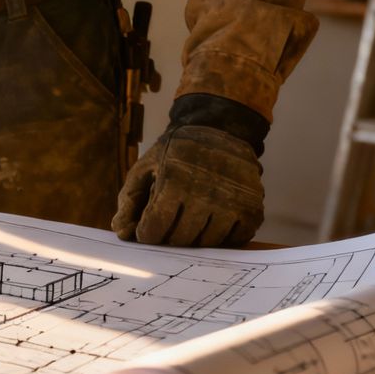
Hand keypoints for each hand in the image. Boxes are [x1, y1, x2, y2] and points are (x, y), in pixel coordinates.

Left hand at [112, 125, 262, 246]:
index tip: (147, 228)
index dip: (146, 234)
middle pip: (179, 240)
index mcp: (174, 181)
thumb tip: (121, 232)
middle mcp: (206, 193)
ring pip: (206, 243)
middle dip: (168, 237)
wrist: (219, 130)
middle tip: (168, 223)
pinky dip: (221, 237)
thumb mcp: (145, 168)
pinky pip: (234, 240)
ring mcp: (233, 202)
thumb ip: (129, 200)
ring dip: (195, 238)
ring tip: (190, 219)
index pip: (154, 230)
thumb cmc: (175, 152)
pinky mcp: (253, 208)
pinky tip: (212, 221)